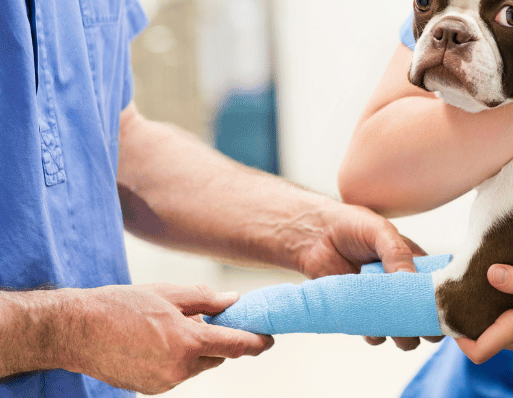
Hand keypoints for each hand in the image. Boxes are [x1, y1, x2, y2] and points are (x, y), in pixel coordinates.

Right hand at [58, 284, 272, 394]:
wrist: (76, 330)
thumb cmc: (121, 306)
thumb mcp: (169, 293)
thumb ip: (206, 300)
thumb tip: (233, 301)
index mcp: (187, 343)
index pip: (234, 346)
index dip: (256, 343)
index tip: (268, 340)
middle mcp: (178, 369)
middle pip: (215, 357)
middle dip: (217, 341)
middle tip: (206, 319)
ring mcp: (162, 383)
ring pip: (195, 366)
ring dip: (194, 350)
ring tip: (169, 326)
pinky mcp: (148, 389)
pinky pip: (175, 373)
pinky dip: (175, 358)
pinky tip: (156, 341)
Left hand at [302, 198, 440, 350]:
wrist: (315, 236)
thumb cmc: (352, 226)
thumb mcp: (380, 231)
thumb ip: (397, 253)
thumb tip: (411, 280)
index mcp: (416, 264)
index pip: (439, 287)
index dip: (442, 300)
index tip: (440, 307)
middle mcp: (403, 286)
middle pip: (425, 315)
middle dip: (426, 324)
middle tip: (418, 322)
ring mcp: (383, 302)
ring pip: (404, 331)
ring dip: (403, 336)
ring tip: (395, 328)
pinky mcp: (362, 313)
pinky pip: (376, 335)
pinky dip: (376, 335)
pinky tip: (369, 324)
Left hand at [454, 265, 512, 365]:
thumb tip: (490, 272)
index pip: (475, 350)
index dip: (456, 334)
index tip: (450, 307)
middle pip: (478, 334)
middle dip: (465, 313)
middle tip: (460, 283)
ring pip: (492, 327)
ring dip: (483, 308)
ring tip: (479, 278)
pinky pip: (507, 323)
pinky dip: (500, 307)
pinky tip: (506, 286)